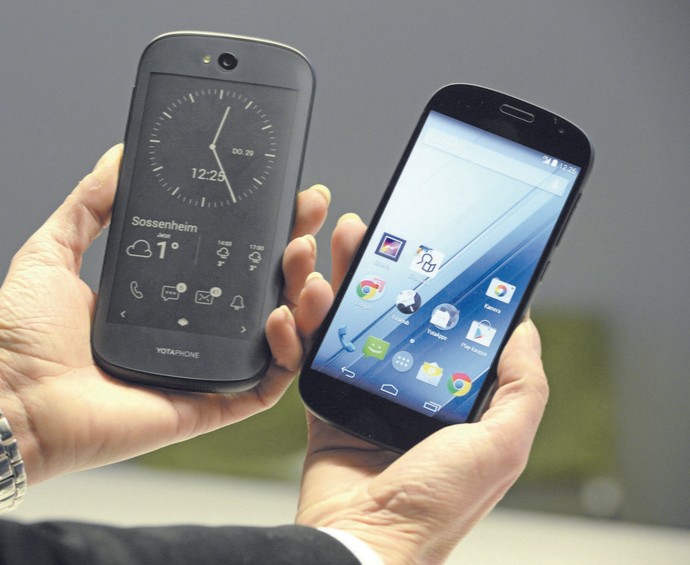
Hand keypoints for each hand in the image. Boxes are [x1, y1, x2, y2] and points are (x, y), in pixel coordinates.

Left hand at [0, 145, 333, 490]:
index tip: (284, 196)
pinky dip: (287, 353)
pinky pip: (265, 385)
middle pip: (262, 291)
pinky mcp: (206, 405)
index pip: (226, 260)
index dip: (261, 229)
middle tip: (308, 216)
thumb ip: (88, 204)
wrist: (8, 400)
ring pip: (276, 336)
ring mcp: (201, 370)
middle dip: (295, 251)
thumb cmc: (20, 338)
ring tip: (302, 260)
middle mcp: (189, 333)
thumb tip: (118, 156)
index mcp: (162, 298)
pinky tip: (283, 316)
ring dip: (303, 297)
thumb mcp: (52, 250)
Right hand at [295, 214, 548, 564]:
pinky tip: (293, 310)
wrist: (361, 540)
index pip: (443, 324)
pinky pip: (308, 359)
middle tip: (358, 233)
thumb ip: (521, 387)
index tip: (420, 244)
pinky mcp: (325, 408)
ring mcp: (363, 397)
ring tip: (318, 256)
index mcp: (453, 398)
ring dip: (330, 289)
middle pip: (387, 316)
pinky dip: (298, 333)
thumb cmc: (433, 507)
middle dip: (371, 270)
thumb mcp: (499, 446)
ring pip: (344, 328)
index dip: (431, 281)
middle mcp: (408, 393)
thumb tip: (522, 329)